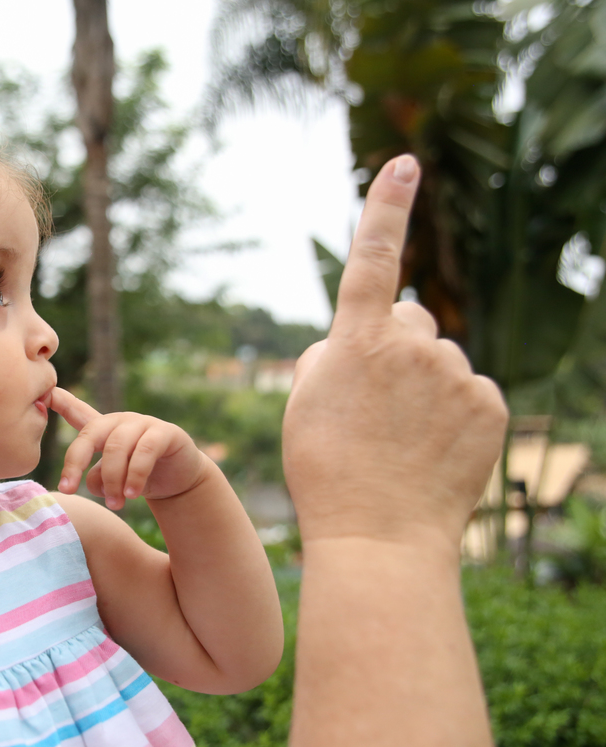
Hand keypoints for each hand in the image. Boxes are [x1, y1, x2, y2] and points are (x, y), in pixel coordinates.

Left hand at [50, 388, 207, 509]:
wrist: (179, 480)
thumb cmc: (138, 478)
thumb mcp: (111, 480)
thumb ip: (95, 478)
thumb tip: (88, 481)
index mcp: (103, 430)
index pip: (78, 412)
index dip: (61, 401)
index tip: (44, 392)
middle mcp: (120, 422)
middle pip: (89, 435)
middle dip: (74, 464)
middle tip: (68, 490)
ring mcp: (143, 423)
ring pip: (116, 448)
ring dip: (112, 480)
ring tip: (115, 504)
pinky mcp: (165, 433)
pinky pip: (144, 453)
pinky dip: (135, 476)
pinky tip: (133, 495)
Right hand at [282, 155, 506, 548]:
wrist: (379, 536)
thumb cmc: (326, 471)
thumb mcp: (303, 405)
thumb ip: (328, 356)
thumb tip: (356, 343)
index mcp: (357, 340)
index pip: (373, 258)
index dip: (385, 208)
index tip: (404, 164)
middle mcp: (412, 345)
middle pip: (410, 322)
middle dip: (394, 349)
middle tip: (373, 409)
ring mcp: (456, 375)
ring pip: (439, 362)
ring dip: (422, 388)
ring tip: (401, 443)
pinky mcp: (490, 404)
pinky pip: (469, 392)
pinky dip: (453, 415)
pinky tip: (432, 452)